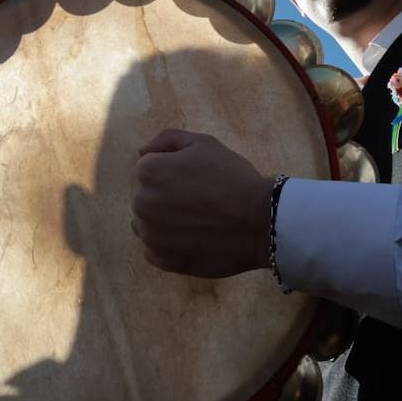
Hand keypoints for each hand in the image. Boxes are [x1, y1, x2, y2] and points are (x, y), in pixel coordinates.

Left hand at [131, 130, 272, 277]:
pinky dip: (169, 246)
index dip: (173, 173)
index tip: (196, 180)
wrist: (259, 222)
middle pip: (147, 198)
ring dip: (164, 223)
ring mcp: (150, 235)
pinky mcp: (162, 260)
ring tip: (196, 223)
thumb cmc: (232, 178)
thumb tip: (142, 152)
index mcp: (148, 172)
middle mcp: (141, 204)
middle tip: (199, 202)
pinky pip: (156, 250)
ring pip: (148, 225)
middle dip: (166, 198)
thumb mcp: (204, 143)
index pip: (149, 170)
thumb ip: (168, 140)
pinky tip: (193, 240)